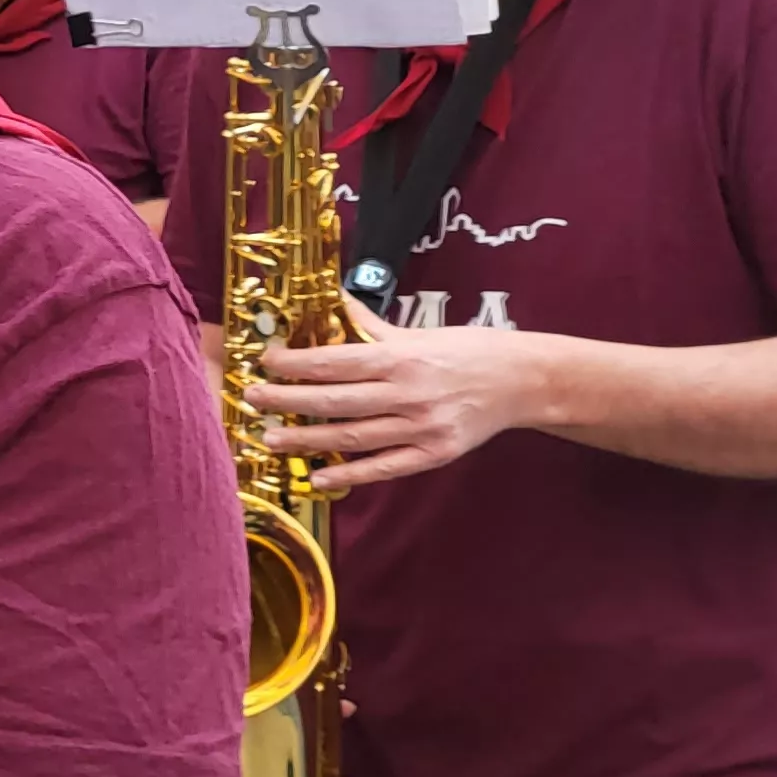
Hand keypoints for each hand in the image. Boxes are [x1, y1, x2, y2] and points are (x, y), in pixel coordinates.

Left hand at [243, 297, 558, 489]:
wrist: (524, 381)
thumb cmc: (468, 350)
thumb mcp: (418, 331)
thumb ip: (369, 324)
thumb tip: (329, 299)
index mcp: (401, 358)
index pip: (335, 362)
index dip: (295, 364)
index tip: (265, 362)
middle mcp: (408, 394)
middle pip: (335, 402)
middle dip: (287, 402)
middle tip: (252, 401)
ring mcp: (422, 428)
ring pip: (352, 438)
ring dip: (306, 441)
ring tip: (271, 439)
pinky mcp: (435, 454)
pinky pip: (384, 468)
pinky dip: (349, 475)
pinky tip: (316, 477)